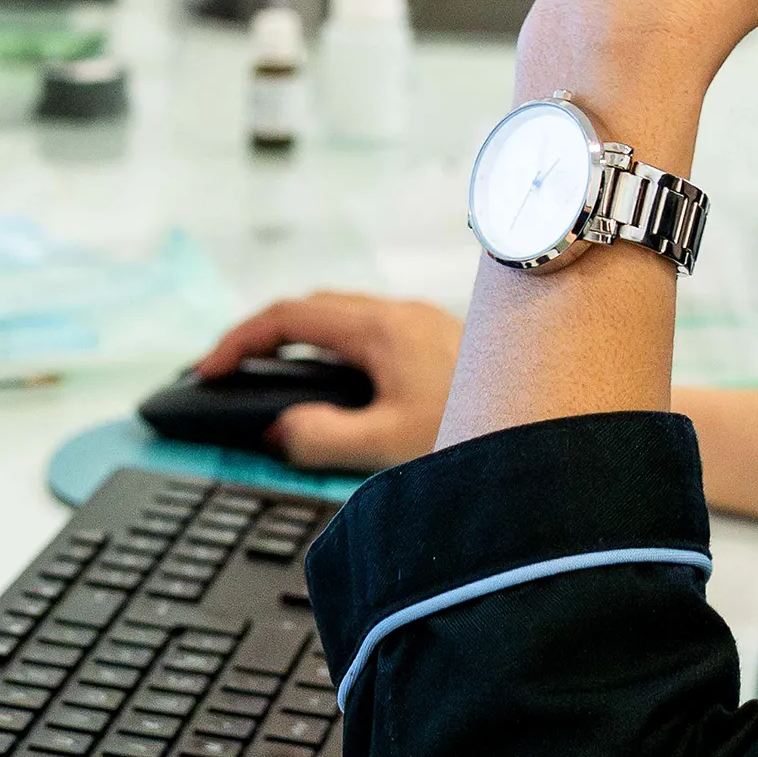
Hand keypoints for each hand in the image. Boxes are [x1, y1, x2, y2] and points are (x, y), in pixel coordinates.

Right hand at [191, 292, 462, 471]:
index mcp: (380, 327)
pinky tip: (333, 386)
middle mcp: (400, 313)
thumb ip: (321, 438)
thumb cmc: (479, 429)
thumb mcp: (386, 447)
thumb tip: (276, 430)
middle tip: (228, 372)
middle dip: (264, 335)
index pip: (290, 317)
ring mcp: (420, 323)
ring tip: (269, 378)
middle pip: (313, 308)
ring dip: (301, 341)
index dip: (240, 339)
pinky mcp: (436, 341)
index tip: (206, 370)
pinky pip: (368, 332)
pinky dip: (334, 351)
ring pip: (343, 317)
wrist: (551, 418)